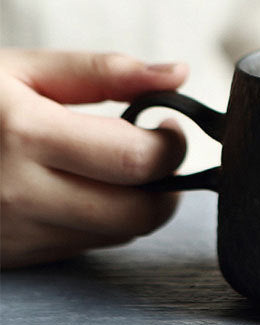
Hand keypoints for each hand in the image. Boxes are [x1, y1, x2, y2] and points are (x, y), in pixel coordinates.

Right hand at [0, 49, 188, 268]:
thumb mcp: (21, 68)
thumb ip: (103, 71)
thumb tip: (177, 73)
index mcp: (25, 134)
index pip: (136, 161)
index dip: (171, 144)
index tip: (168, 124)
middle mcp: (18, 194)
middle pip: (137, 213)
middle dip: (167, 183)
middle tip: (158, 149)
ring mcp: (12, 233)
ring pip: (115, 235)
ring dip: (136, 203)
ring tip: (117, 164)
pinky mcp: (9, 256)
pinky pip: (81, 246)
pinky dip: (98, 220)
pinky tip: (78, 186)